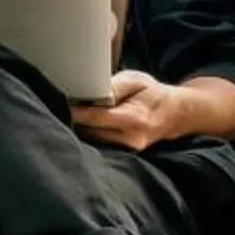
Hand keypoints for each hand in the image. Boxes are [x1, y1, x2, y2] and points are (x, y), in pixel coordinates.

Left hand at [72, 70, 197, 152]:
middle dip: (75, 120)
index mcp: (134, 119)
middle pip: (91, 133)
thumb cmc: (151, 93)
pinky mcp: (124, 154)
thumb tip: (93, 90)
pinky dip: (89, 134)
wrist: (173, 114)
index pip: (98, 118)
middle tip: (60, 105)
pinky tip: (84, 124)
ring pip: (93, 141)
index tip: (62, 104)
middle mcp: (131, 139)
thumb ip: (115, 86)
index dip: (77, 112)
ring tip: (71, 113)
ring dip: (80, 128)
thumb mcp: (136, 80)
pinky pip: (100, 144)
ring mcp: (128, 150)